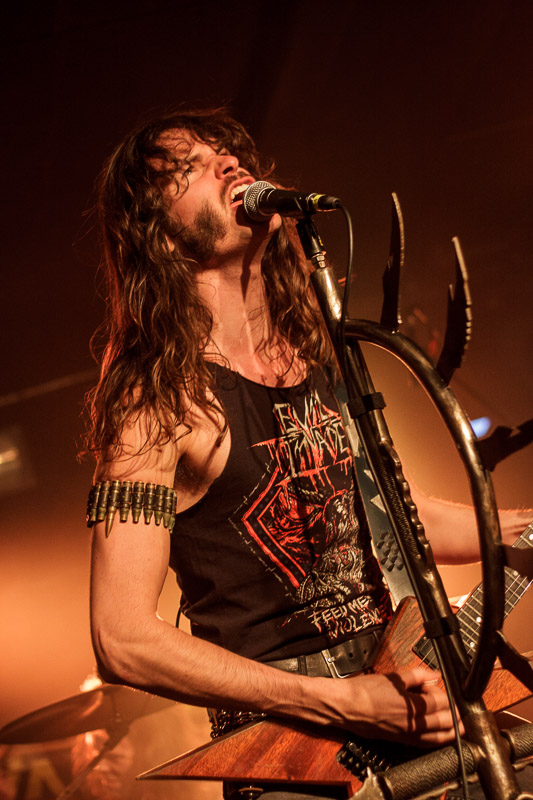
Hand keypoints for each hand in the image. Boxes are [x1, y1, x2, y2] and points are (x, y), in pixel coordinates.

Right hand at [339, 667, 460, 746]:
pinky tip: (441, 737)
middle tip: (460, 708)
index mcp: (412, 705)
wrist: (347, 707)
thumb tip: (434, 673)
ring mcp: (408, 734)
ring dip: (452, 732)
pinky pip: (426, 744)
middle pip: (444, 721)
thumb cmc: (365, 691)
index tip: (444, 686)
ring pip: (438, 737)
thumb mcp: (393, 676)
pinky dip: (438, 741)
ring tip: (461, 727)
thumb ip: (417, 675)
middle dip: (456, 715)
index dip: (445, 693)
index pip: (440, 701)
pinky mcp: (401, 740)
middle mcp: (413, 722)